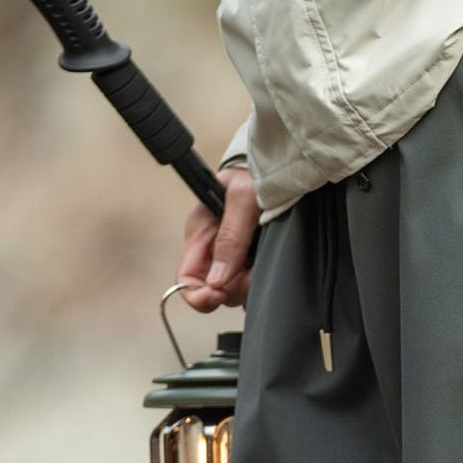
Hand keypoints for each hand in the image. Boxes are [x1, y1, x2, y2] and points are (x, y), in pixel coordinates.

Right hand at [176, 165, 259, 310]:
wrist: (275, 166)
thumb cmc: (252, 175)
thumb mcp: (242, 199)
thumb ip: (230, 238)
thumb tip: (217, 281)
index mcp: (200, 236)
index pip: (186, 280)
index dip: (199, 295)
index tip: (219, 293)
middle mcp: (212, 252)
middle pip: (215, 292)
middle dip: (234, 288)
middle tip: (252, 271)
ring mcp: (232, 258)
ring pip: (236, 291)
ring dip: (250, 284)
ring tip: (262, 260)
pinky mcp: (250, 262)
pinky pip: (252, 286)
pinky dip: (260, 282)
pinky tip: (268, 266)